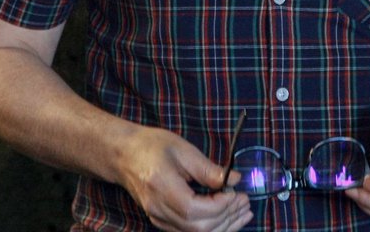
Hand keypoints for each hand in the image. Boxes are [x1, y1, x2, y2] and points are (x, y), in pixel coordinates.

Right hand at [118, 126, 252, 231]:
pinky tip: (227, 217)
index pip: (195, 210)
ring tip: (243, 212)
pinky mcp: (162, 221)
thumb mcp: (183, 149)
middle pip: (198, 227)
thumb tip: (234, 180)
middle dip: (227, 217)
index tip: (236, 192)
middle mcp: (158, 210)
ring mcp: (158, 219)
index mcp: (162, 188)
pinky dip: (211, 227)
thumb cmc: (152, 146)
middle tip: (245, 202)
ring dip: (223, 226)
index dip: (220, 205)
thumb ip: (208, 169)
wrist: (124, 155)